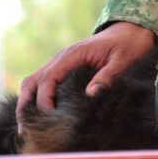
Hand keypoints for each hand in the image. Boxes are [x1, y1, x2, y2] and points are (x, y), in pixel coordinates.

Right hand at [16, 22, 154, 132]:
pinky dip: (37, 96)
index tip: (48, 117)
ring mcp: (63, 62)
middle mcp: (63, 58)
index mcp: (73, 55)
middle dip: (26, 103)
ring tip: (28, 125)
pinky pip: (45, 81)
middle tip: (26, 128)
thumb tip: (90, 94)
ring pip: (35, 80)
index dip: (44, 99)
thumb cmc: (128, 44)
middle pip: (33, 80)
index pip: (48, 78)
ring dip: (28, 100)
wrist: (131, 30)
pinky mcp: (67, 67)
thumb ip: (107, 76)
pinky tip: (40, 112)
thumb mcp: (123, 60)